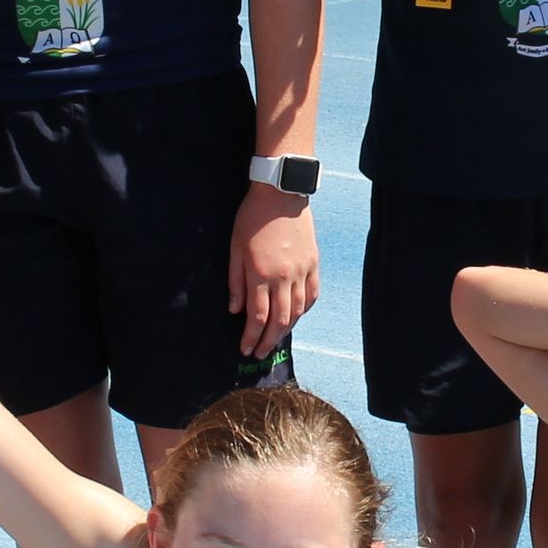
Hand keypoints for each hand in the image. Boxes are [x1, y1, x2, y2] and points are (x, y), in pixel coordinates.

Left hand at [227, 182, 320, 357]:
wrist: (281, 193)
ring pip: (297, 311)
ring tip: (276, 340)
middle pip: (279, 320)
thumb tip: (235, 310)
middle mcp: (283, 277)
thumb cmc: (252, 218)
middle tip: (260, 353)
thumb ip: (235, 282)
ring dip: (286, 330)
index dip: (251, 337)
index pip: (257, 317)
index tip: (245, 348)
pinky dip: (304, 310)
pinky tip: (296, 317)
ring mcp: (301, 271)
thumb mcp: (235, 249)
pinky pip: (312, 294)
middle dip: (268, 341)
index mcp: (261, 274)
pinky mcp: (313, 263)